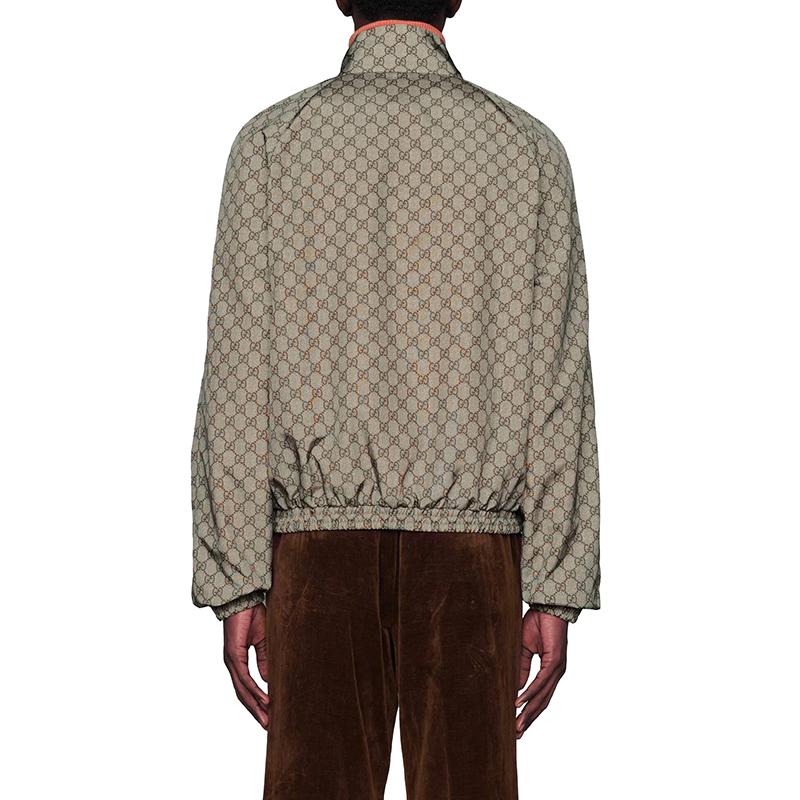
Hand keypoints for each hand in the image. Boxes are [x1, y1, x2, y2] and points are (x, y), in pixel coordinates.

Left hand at [223, 604, 270, 728]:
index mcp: (238, 661)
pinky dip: (255, 690)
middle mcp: (232, 664)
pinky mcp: (233, 654)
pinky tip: (264, 700)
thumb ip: (264, 659)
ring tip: (267, 720)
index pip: (246, 687)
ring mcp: (231, 661)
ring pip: (242, 690)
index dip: (255, 702)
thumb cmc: (252, 615)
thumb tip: (267, 679)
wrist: (243, 598)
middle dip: (255, 711)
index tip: (268, 715)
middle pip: (242, 694)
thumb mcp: (263, 640)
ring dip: (255, 706)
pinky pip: (244, 678)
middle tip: (267, 727)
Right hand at [515, 608, 567, 737]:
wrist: (549, 606)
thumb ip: (522, 667)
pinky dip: (530, 693)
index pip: (540, 697)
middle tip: (517, 735)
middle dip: (529, 719)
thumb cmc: (538, 623)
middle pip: (542, 702)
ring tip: (517, 726)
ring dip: (529, 712)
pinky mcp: (555, 661)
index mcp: (550, 671)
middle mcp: (556, 673)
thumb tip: (517, 688)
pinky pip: (541, 682)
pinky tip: (519, 702)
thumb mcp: (524, 648)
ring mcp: (557, 669)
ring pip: (542, 696)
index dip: (529, 711)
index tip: (518, 725)